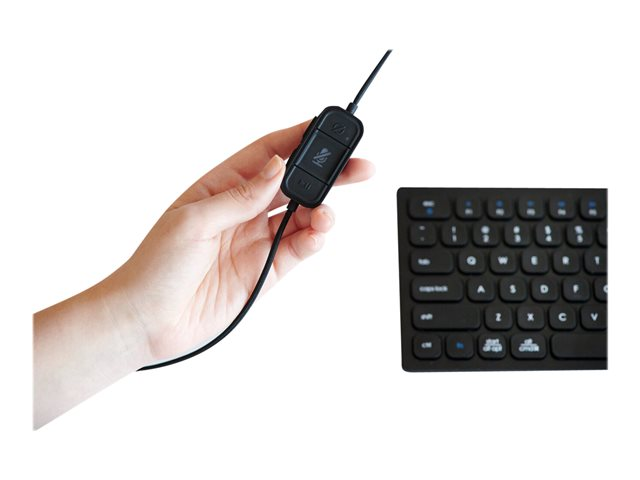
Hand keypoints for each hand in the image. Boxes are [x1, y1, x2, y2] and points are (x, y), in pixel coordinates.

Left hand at [105, 120, 374, 364]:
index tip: (328, 129)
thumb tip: (277, 167)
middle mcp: (243, 211)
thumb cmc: (155, 268)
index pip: (268, 154)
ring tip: (326, 215)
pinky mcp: (264, 270)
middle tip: (357, 168)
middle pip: (294, 183)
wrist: (146, 322)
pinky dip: (313, 240)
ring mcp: (256, 240)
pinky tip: (318, 233)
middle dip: (327, 174)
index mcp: (221, 188)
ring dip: (321, 211)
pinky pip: (297, 249)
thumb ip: (240, 196)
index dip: (299, 138)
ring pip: (302, 217)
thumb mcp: (193, 221)